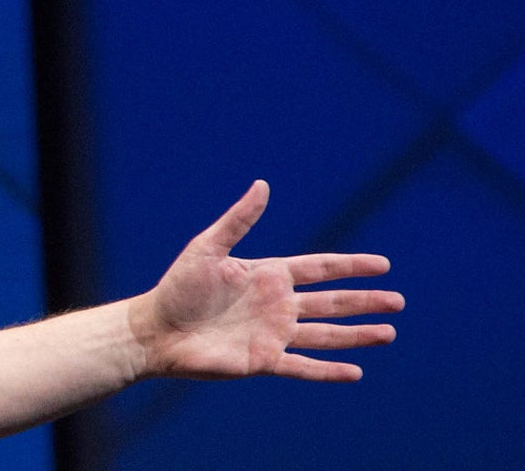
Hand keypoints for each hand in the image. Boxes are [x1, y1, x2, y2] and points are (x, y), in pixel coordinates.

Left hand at [131, 180, 402, 381]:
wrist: (156, 330)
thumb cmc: (177, 288)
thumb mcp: (207, 248)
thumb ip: (238, 220)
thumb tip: (262, 185)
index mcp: (267, 275)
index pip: (318, 268)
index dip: (350, 267)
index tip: (383, 265)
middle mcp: (276, 305)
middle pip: (331, 302)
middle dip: (364, 301)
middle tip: (399, 301)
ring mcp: (272, 334)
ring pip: (326, 335)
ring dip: (357, 335)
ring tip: (389, 333)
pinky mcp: (264, 360)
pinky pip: (304, 366)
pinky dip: (329, 370)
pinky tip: (356, 372)